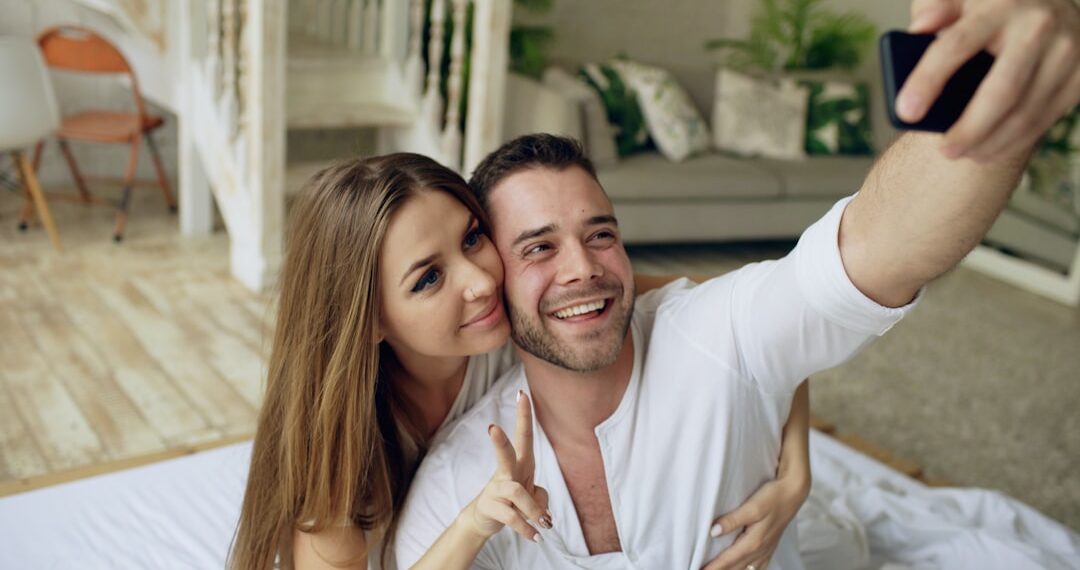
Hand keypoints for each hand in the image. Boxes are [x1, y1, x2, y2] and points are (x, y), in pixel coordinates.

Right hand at [461, 390, 550, 543]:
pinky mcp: (491, 508)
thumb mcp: (531, 494)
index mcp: (520, 463)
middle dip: (499, 442)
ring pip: (516, 492)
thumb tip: (541, 510)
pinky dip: (525, 528)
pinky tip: (534, 536)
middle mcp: (506, 472)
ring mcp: (496, 489)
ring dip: (533, 510)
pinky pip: (512, 517)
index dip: (523, 415)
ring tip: (544, 524)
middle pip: (505, 453)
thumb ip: (539, 497)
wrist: (485, 519)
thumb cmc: (513, 498)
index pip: (523, 435)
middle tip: (491, 428)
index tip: (522, 393)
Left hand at [701, 474, 810, 569]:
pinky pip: (758, 567)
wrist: (794, 492)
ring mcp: (766, 550)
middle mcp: (760, 550)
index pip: (728, 559)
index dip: (713, 567)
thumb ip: (733, 520)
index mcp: (754, 542)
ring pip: (746, 569)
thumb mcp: (752, 506)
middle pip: (735, 568)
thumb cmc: (773, 497)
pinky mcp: (770, 546)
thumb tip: (713, 532)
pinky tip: (742, 569)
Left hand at [896, 0, 1079, 160]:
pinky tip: (988, 150)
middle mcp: (1037, 27)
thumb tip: (919, 28)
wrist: (1050, 4)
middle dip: (969, 129)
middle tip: (944, 151)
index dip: (927, 81)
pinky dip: (1014, 142)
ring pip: (1025, 113)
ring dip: (990, 142)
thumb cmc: (991, 9)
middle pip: (1000, 91)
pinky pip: (1044, 120)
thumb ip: (936, 8)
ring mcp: (1065, 52)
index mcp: (998, 6)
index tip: (906, 112)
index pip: (956, 46)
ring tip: (962, 153)